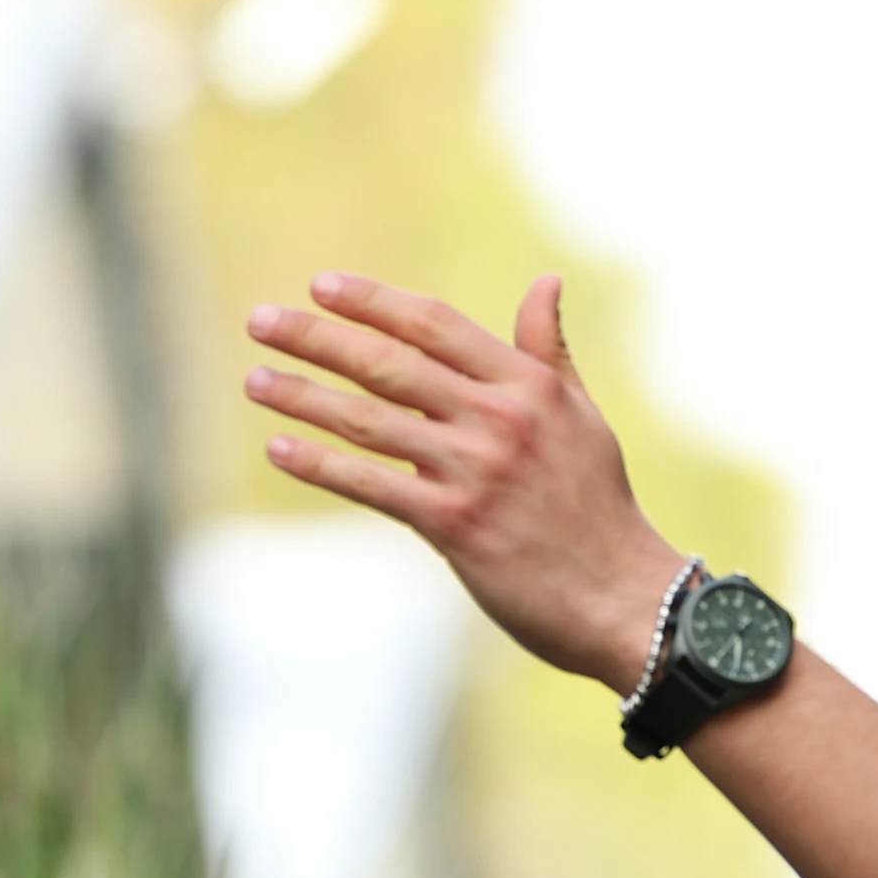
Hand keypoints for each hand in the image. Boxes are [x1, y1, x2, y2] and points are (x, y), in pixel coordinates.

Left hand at [245, 272, 686, 694]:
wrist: (622, 595)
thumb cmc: (598, 507)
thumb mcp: (581, 416)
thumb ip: (547, 351)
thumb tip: (545, 282)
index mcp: (528, 385)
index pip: (436, 325)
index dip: (374, 302)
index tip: (323, 287)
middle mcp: (499, 418)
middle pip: (390, 364)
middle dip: (318, 338)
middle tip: (261, 321)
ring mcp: (475, 471)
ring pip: (370, 421)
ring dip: (304, 398)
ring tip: (255, 380)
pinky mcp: (455, 525)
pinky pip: (373, 485)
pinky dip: (322, 465)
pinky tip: (279, 449)